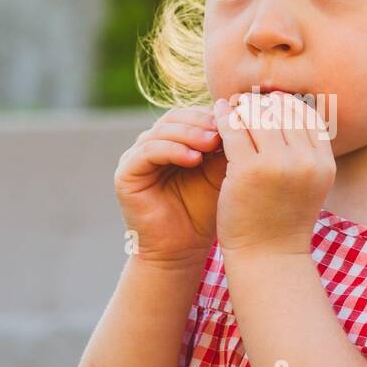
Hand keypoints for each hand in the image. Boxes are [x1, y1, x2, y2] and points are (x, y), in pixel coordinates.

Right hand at [114, 106, 226, 267]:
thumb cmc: (202, 214)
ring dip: (189, 134)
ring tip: (213, 142)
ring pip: (161, 131)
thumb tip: (241, 119)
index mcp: (172, 142)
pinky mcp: (125, 173)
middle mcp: (151, 145)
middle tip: (225, 128)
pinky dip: (172, 151)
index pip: (190, 116)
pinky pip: (148, 152)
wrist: (180, 251)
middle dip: (201, 122)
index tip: (236, 121)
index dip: (212, 116)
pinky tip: (194, 159)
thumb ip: (224, 149)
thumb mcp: (219, 175)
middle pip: (175, 118)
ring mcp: (135, 157)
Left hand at [212, 92, 334, 256]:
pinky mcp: (248, 170)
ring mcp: (278, 164)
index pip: (305, 114)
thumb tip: (287, 108)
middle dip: (260, 103)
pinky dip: (223, 117)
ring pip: (257, 114)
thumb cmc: (282, 219)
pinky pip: (233, 129)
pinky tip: (216, 114)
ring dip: (241, 108)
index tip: (265, 105)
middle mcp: (306, 161)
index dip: (283, 104)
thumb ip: (303, 150)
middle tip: (242, 103)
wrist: (267, 257)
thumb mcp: (306, 183)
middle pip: (281, 110)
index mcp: (324, 163)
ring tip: (229, 108)